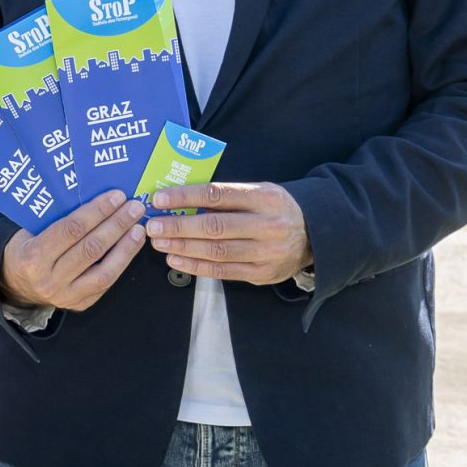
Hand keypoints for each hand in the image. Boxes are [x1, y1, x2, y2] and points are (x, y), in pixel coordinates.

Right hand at [0, 190, 145, 313]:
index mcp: (33, 257)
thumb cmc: (25, 248)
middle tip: (134, 208)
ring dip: (126, 247)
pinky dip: (121, 263)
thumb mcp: (29, 231)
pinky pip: (105, 284)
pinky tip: (130, 247)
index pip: (71, 230)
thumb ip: (56, 219)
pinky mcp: (79, 304)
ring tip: (139, 229)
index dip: (97, 212)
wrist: (14, 283)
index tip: (116, 196)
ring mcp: (65, 296)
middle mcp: (49, 280)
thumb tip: (95, 200)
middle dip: (117, 225)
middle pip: (91, 249)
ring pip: (104, 271)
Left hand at [144, 182, 313, 283]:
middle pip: (215, 227)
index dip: (184, 197)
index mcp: (265, 198)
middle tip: (153, 226)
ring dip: (182, 247)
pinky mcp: (263, 273)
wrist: (314, 235)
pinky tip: (176, 259)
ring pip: (217, 251)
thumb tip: (177, 199)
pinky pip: (223, 271)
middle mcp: (269, 225)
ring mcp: (268, 252)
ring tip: (159, 243)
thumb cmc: (273, 209)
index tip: (159, 199)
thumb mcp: (257, 193)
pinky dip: (195, 266)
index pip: (216, 195)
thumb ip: (224, 196)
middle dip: (178, 226)